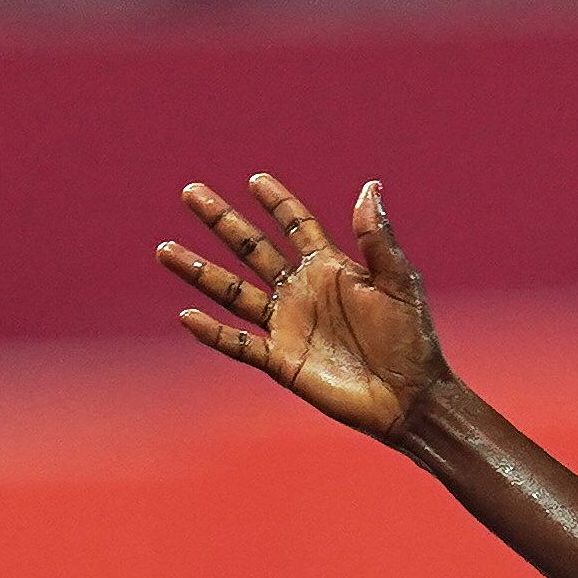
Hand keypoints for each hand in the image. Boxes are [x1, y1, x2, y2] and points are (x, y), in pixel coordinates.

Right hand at [157, 174, 446, 440]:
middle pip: (251, 248)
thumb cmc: (412, 338)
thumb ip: (378, 238)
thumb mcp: (399, 281)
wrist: (409, 397)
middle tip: (190, 192)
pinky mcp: (281, 361)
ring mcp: (287, 325)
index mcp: (329, 267)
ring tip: (165, 249)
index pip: (295, 225)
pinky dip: (212, 333)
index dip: (277, 202)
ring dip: (200, 271)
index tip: (256, 180)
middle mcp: (301, 291)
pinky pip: (238, 345)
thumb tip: (370, 186)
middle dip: (221, 221)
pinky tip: (186, 316)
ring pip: (232, 292)